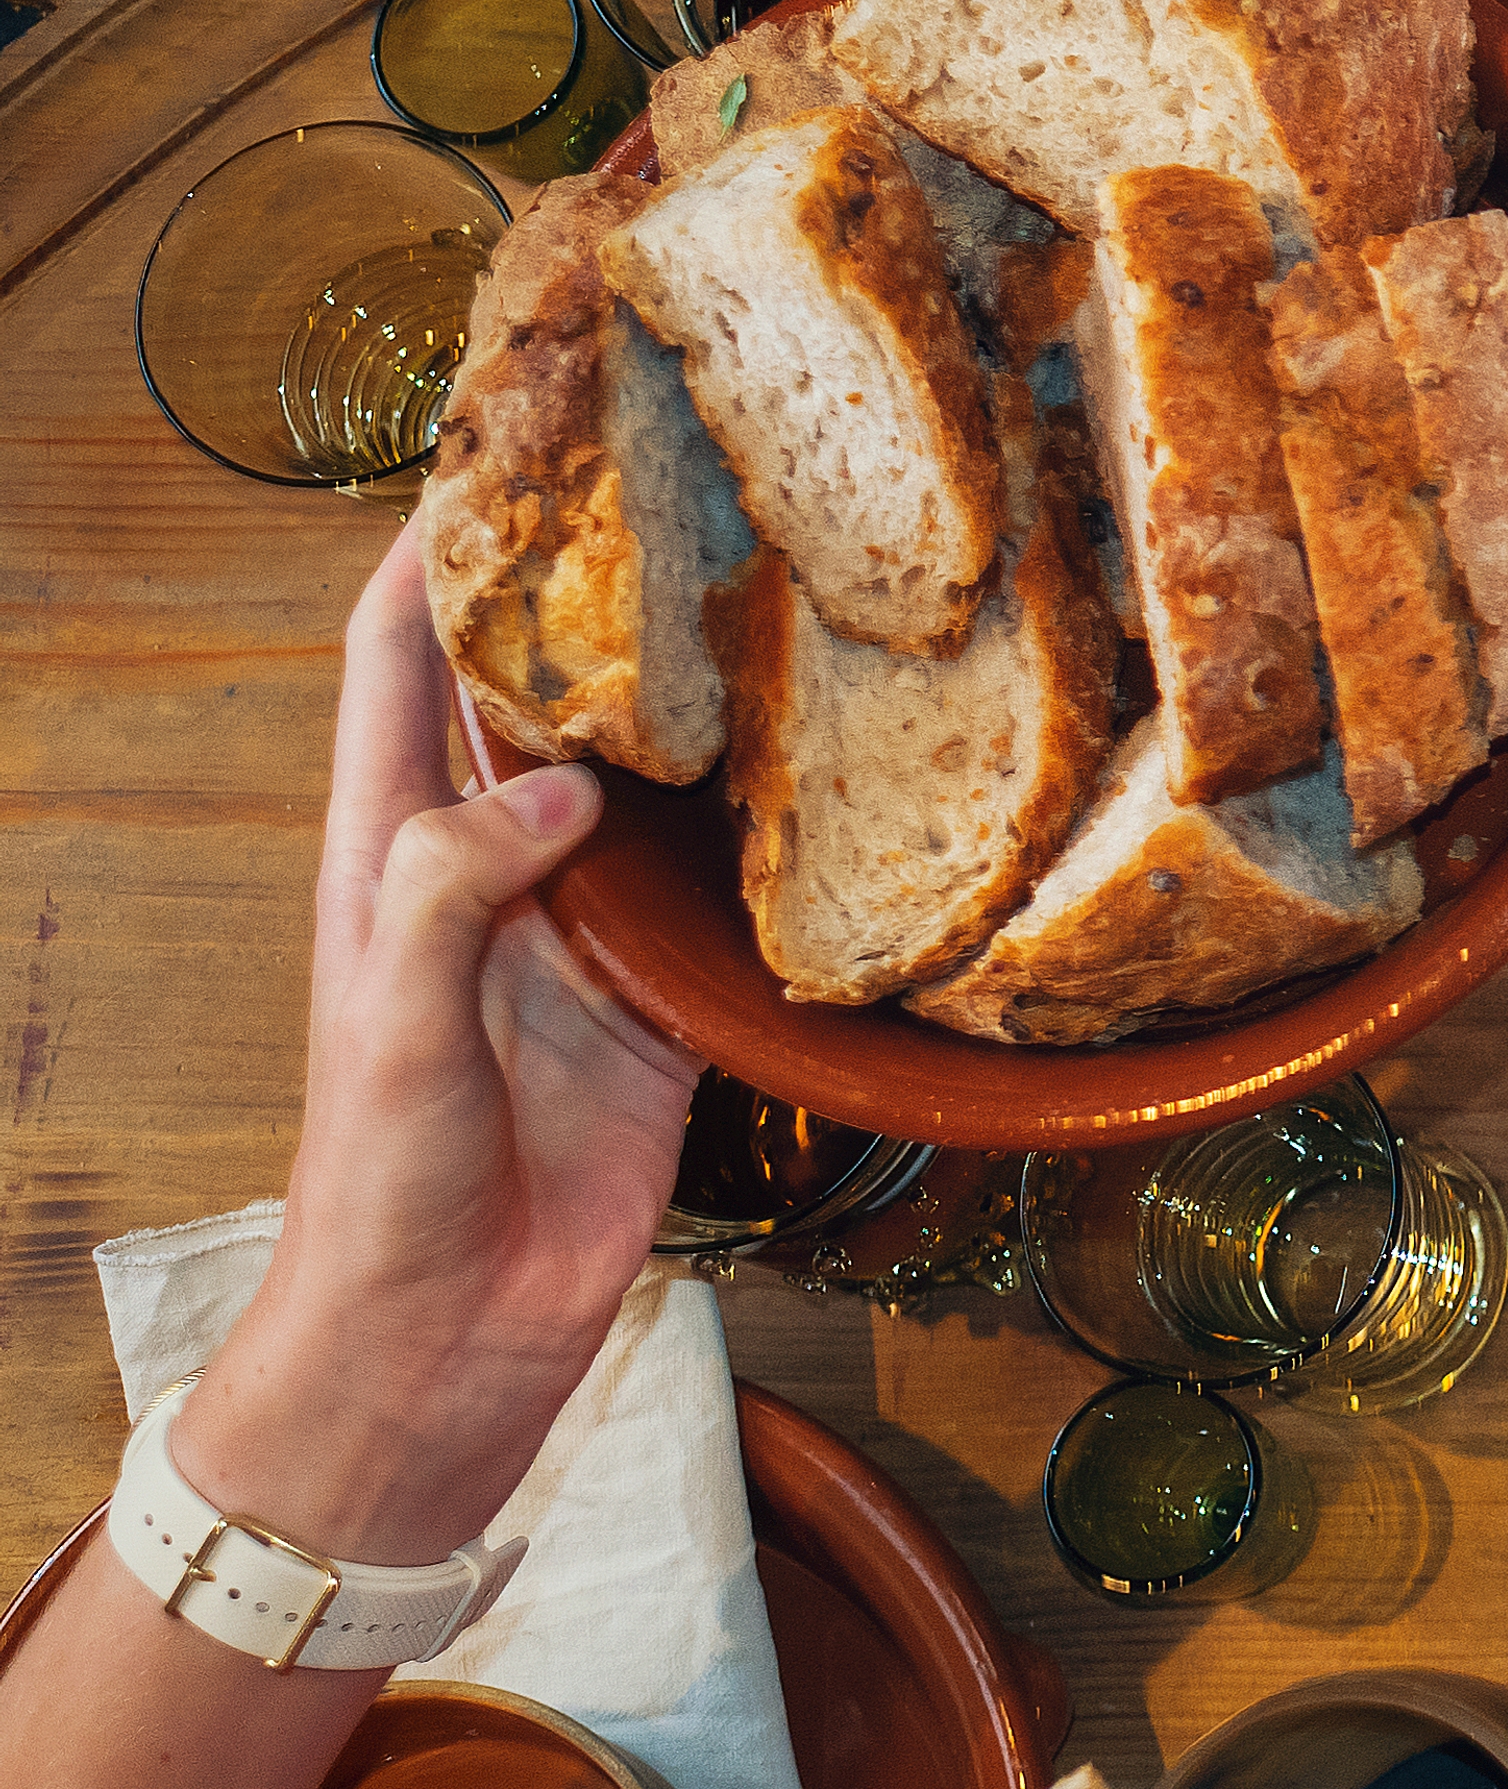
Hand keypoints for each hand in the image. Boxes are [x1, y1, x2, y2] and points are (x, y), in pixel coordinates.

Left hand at [174, 530, 699, 1562]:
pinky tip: (843, 771)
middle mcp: (489, 865)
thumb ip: (455, 890)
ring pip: (646, 779)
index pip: (396, 653)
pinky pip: (724, 896)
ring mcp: (585, 931)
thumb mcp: (397, 1025)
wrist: (443, 1350)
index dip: (432, 544)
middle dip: (592, 589)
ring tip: (785, 594)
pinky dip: (771, 835)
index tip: (505, 438)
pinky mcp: (666, 1004)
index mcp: (390, 847)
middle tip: (687, 485)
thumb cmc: (383, 1189)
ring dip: (698, 703)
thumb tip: (559, 789)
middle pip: (537, 688)